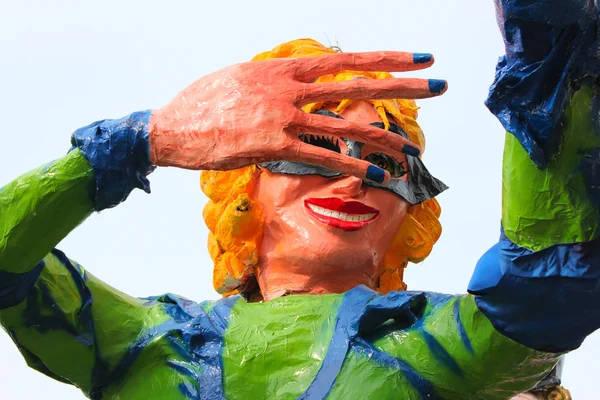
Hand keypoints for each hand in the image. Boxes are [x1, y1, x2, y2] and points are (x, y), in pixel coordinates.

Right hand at [149, 51, 446, 182]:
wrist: (173, 125)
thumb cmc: (204, 101)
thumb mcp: (243, 76)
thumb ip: (276, 79)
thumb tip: (296, 81)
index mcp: (283, 69)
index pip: (344, 59)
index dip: (383, 56)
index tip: (415, 55)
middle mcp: (290, 88)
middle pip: (357, 84)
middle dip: (402, 84)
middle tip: (438, 83)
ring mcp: (284, 116)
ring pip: (346, 125)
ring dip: (382, 136)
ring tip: (412, 146)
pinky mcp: (275, 146)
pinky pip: (322, 156)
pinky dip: (350, 166)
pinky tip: (375, 174)